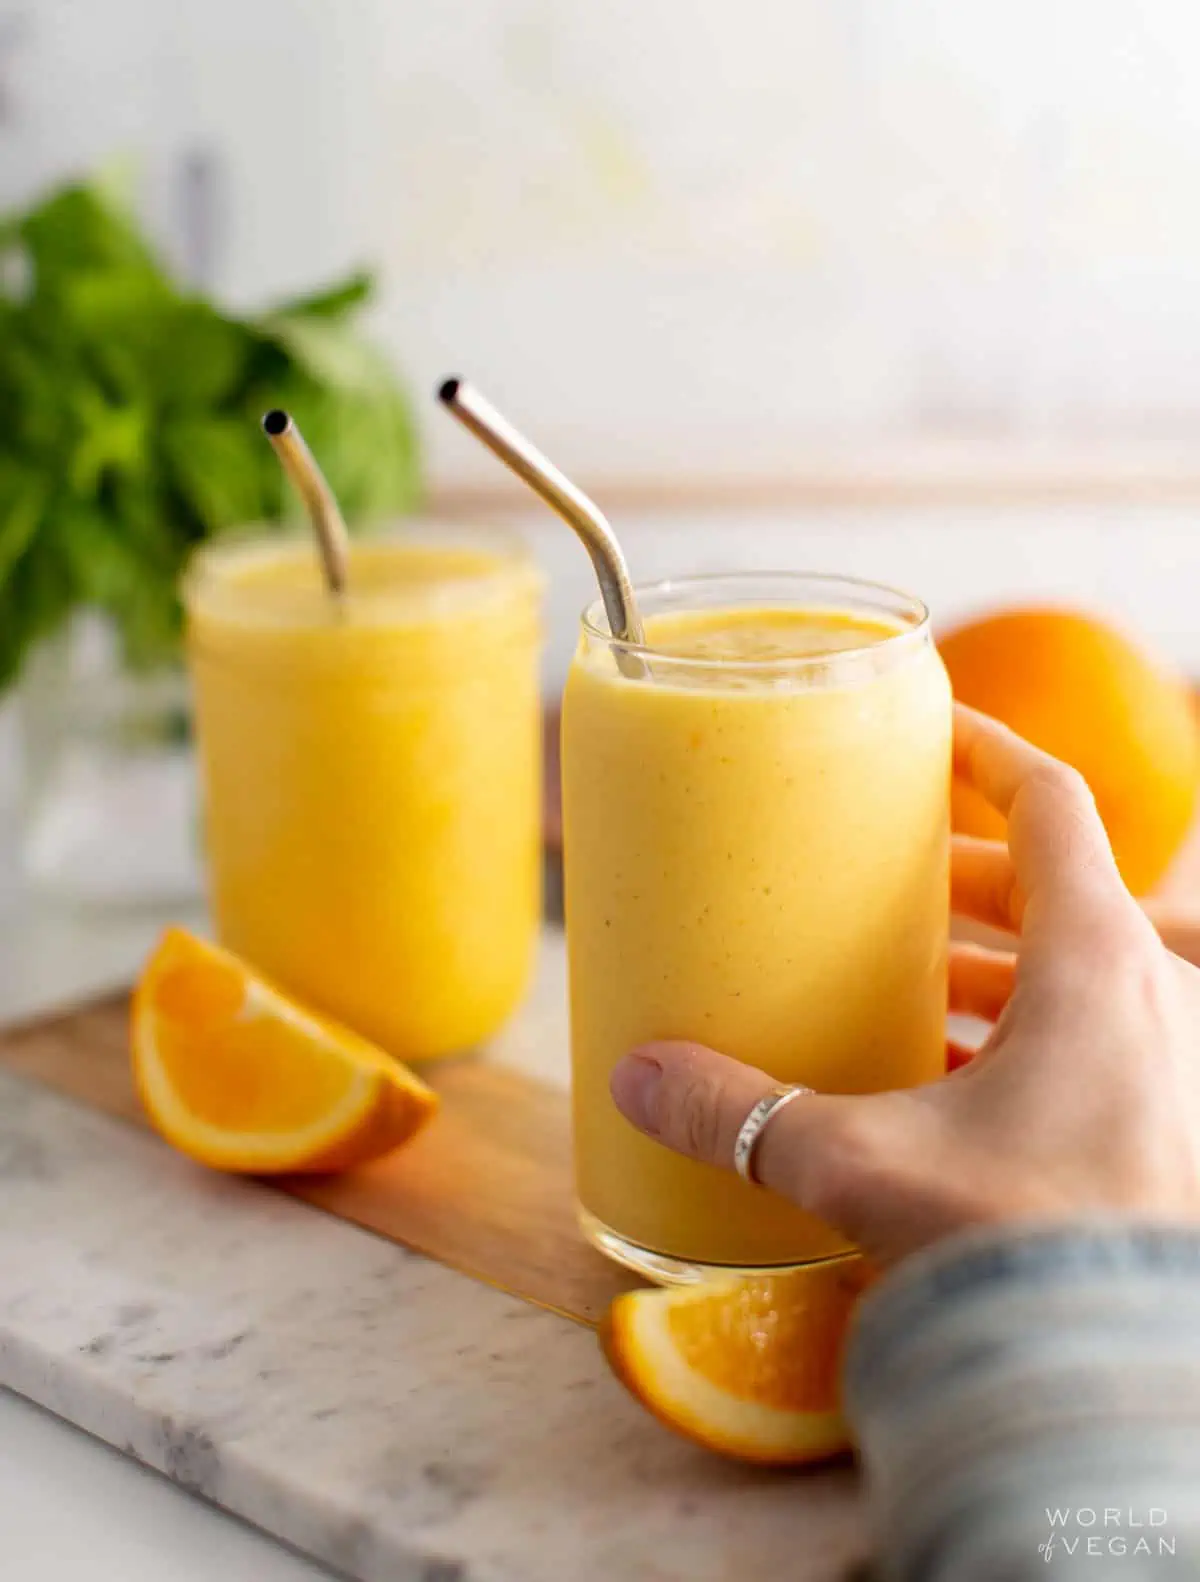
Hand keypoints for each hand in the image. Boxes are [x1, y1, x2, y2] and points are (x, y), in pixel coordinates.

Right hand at [610, 704, 1199, 1268]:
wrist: (1120, 1380)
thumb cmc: (1025, 1247)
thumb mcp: (861, 1162)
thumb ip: (740, 1113)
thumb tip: (636, 1078)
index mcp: (1096, 960)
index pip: (1049, 802)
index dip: (985, 751)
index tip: (930, 728)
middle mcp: (1153, 999)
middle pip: (1057, 890)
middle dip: (964, 881)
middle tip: (882, 881)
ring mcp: (1169, 1067)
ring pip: (1079, 975)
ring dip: (997, 969)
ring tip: (905, 985)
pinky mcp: (1163, 1132)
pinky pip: (1094, 1049)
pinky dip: (1026, 1044)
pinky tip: (949, 1088)